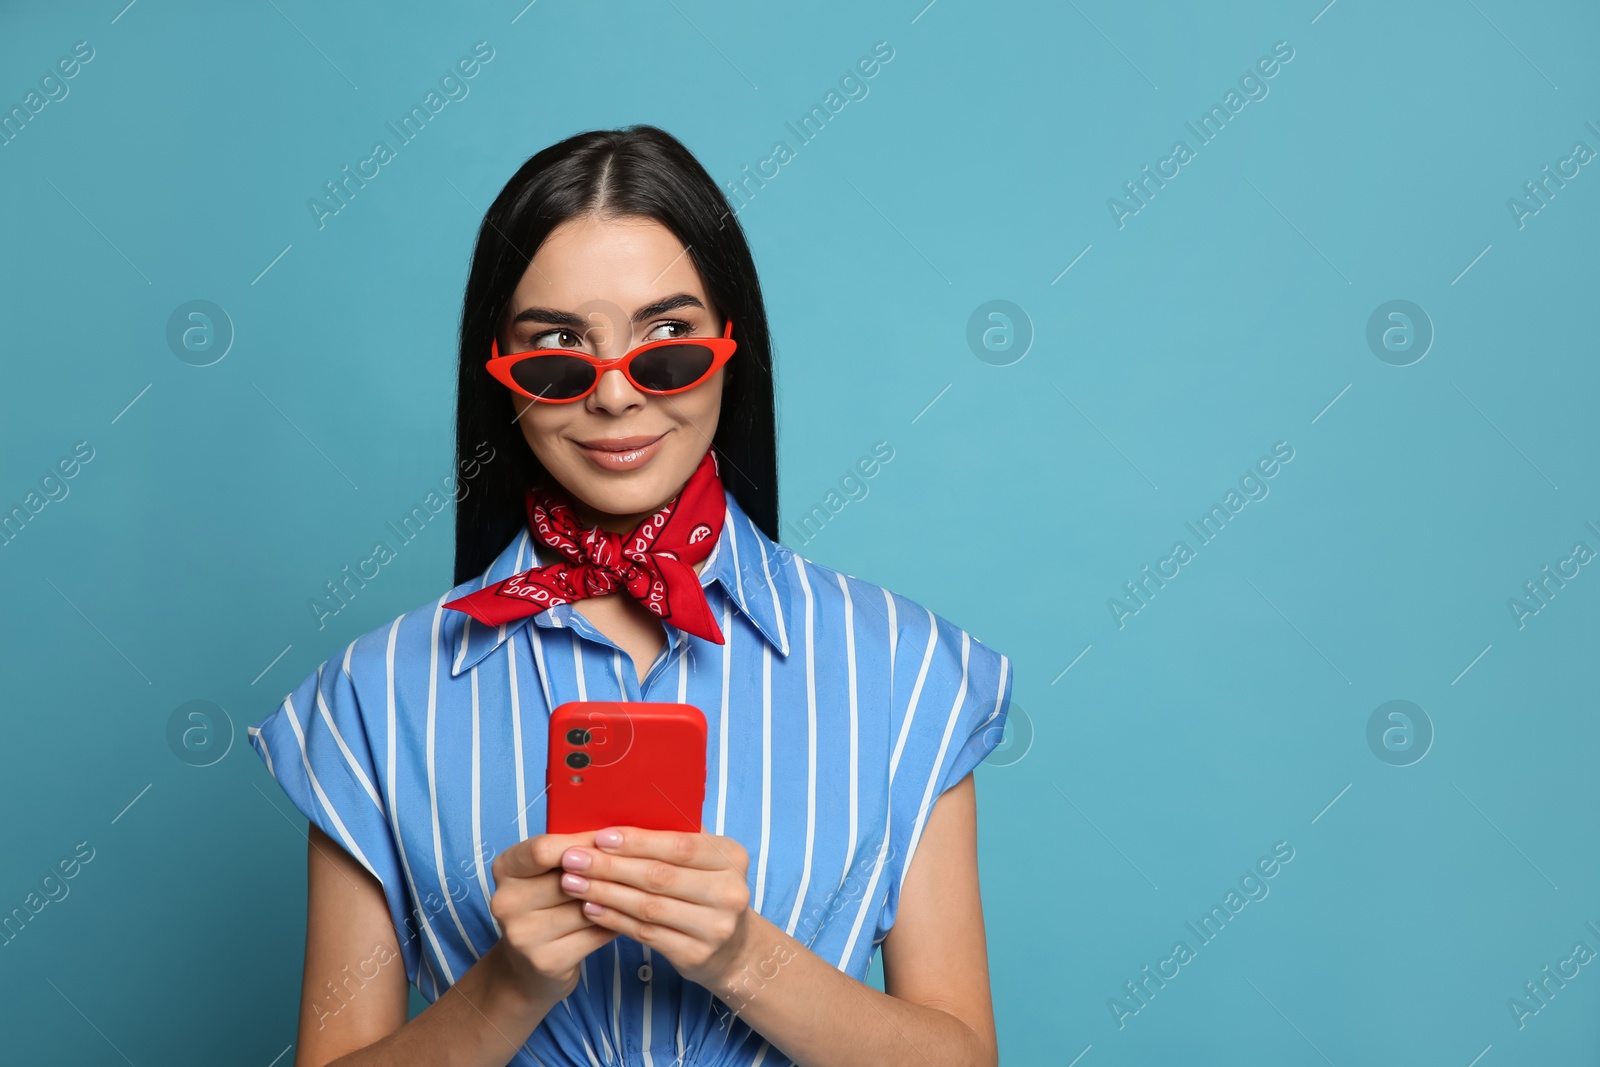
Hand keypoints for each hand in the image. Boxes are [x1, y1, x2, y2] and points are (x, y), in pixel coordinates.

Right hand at [488, 832, 622, 1004]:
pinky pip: (596, 933)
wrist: (526, 966)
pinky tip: (625, 916)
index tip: (609, 842)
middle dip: (605, 873)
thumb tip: (616, 836)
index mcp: (505, 868)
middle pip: (570, 879)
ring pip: (588, 907)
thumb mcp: (546, 871)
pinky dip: (616, 922)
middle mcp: (506, 901)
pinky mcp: (546, 961)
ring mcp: (523, 935)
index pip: (543, 849)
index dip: (582, 844)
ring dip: (615, 899)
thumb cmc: (546, 904)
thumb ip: (572, 851)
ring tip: (632, 890)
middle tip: (632, 867)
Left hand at [556, 825, 753, 988]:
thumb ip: (675, 835)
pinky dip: (613, 919)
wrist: (734, 948)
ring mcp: (714, 928)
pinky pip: (645, 933)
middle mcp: (729, 892)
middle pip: (660, 876)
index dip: (637, 841)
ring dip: (605, 892)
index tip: (599, 836)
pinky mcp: (695, 955)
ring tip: (572, 882)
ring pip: (648, 907)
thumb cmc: (707, 890)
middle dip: (610, 866)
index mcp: (731, 857)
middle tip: (573, 858)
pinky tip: (590, 907)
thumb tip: (623, 809)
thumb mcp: (705, 860)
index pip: (679, 845)